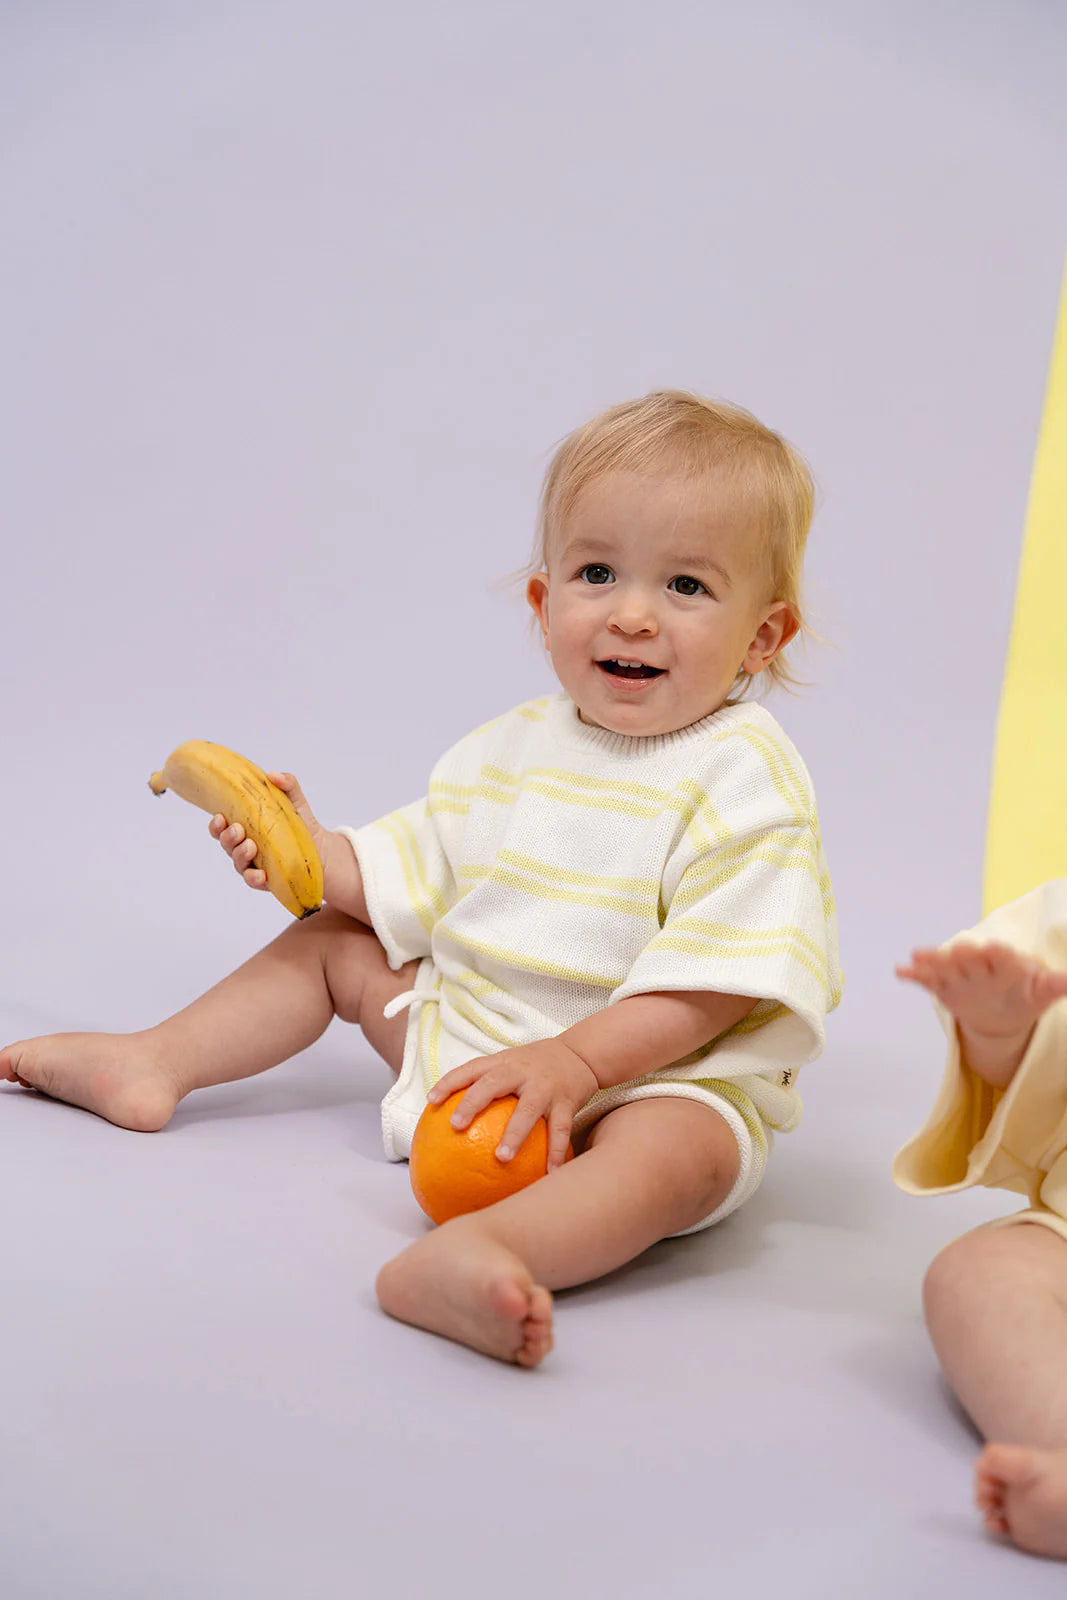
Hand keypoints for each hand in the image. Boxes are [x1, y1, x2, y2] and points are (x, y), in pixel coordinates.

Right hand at [209, 772, 332, 890]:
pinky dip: (255, 878)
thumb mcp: (294, 801)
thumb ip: (287, 784)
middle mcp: (243, 847)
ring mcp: (253, 865)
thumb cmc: (299, 823)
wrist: (320, 848)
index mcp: (244, 827)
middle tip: (239, 830)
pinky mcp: (267, 880)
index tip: (220, 816)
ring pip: (238, 863)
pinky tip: (261, 874)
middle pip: (226, 845)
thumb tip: (274, 775)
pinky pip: (255, 881)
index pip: (221, 827)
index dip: (216, 824)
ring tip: (251, 847)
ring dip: (240, 855)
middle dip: (228, 838)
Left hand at [427, 1038, 598, 1170]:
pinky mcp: (567, 1100)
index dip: (450, 1082)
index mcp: (504, 1063)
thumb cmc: (537, 1065)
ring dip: (515, 1134)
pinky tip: (550, 1173)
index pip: (472, 1069)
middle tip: (456, 1125)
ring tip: (502, 1158)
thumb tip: (453, 1117)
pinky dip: (556, 1152)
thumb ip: (489, 1083)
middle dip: (472, 1103)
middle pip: (493, 1084)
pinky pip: (561, 1129)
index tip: (431, 1101)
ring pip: (528, 1110)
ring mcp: (545, 1086)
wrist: (582, 1053)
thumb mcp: (512, 1064)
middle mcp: (522, 1071)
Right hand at [896, 941, 1066, 1037]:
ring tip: (918, 955)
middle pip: (971, 958)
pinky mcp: (943, 986)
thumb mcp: (1041, 993)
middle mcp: (980, 965)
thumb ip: (1054, 986)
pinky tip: (900, 971)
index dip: (999, 954)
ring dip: (933, 960)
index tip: (996, 949)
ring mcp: (959, 974)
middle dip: (965, 955)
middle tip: (959, 949)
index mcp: (1006, 964)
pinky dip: (913, 976)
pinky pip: (926, 981)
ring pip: (945, 966)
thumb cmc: (1023, 995)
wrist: (1000, 1012)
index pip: (1003, 957)